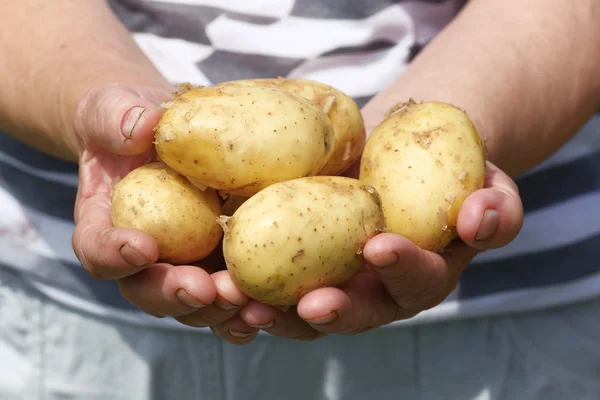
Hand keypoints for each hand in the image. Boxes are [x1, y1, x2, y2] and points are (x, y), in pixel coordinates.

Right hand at [71, 83, 256, 342]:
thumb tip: (144, 125)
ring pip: (195, 304)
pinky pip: (232, 294)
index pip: (98, 249)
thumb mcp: (116, 108)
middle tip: (203, 289)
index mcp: (106, 224)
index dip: (115, 255)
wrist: (165, 134)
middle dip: (175, 294)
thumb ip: (118, 117)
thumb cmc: (133, 122)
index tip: (143, 246)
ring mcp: (185, 264)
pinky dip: (250, 305)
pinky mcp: (221, 263)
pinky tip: (274, 305)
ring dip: (219, 309)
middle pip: (149, 291)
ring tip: (247, 301)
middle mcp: (144, 257)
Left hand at [209, 160, 521, 341]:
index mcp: (422, 274)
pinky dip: (247, 286)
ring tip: (245, 302)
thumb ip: (496, 207)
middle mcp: (377, 291)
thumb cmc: (447, 171)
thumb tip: (479, 218)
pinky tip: (219, 278)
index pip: (417, 279)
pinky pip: (272, 284)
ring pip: (305, 311)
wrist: (400, 157)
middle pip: (357, 313)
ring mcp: (336, 282)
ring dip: (276, 311)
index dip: (403, 268)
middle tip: (312, 304)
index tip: (380, 246)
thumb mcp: (485, 182)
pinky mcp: (299, 266)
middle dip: (336, 311)